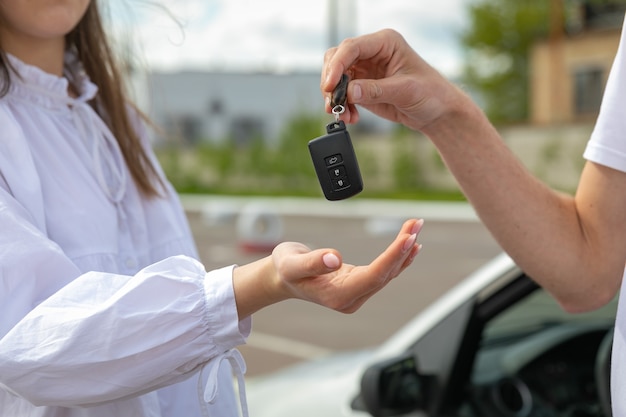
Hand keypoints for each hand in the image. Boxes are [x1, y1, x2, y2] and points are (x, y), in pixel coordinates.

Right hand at [233, 218, 422, 317]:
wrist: (281, 278)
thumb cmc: (285, 269)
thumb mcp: (292, 264)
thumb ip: (312, 262)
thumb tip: (335, 259)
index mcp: (338, 296)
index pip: (374, 276)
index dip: (393, 256)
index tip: (408, 237)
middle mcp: (352, 298)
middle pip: (385, 273)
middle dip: (403, 247)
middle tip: (416, 223)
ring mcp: (356, 294)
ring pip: (388, 272)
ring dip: (403, 250)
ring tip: (416, 227)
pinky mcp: (359, 286)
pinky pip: (384, 273)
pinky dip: (398, 258)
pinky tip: (411, 247)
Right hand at [321, 29, 465, 131]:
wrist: (437, 112)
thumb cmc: (430, 93)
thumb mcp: (404, 90)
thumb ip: (375, 90)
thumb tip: (349, 91)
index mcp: (385, 43)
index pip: (351, 48)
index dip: (337, 66)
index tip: (330, 86)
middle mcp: (372, 53)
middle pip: (337, 59)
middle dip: (331, 81)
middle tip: (333, 102)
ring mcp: (366, 70)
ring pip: (336, 77)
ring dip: (334, 96)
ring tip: (343, 114)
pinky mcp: (363, 87)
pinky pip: (342, 93)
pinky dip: (341, 106)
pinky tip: (350, 116)